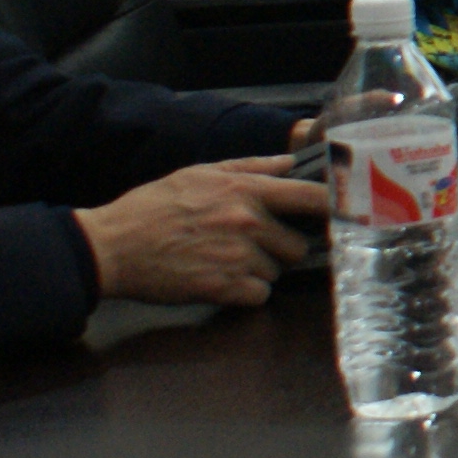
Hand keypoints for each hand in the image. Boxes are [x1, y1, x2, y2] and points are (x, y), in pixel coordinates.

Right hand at [76, 156, 326, 306]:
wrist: (112, 247)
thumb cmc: (152, 207)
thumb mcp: (200, 173)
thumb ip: (250, 167)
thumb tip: (288, 162)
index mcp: (246, 191)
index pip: (313, 198)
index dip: (335, 208)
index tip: (345, 216)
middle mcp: (249, 223)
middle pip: (298, 245)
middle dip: (280, 248)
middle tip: (250, 246)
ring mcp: (238, 257)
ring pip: (277, 271)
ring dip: (260, 270)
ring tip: (226, 261)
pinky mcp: (223, 288)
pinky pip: (259, 295)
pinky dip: (246, 293)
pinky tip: (222, 281)